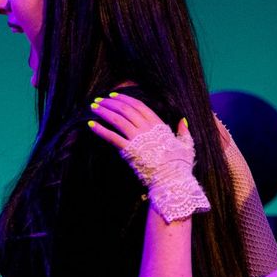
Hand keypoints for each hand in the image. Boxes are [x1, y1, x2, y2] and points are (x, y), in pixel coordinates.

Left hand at [88, 94, 207, 222]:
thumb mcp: (186, 145)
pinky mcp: (129, 150)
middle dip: (111, 102)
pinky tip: (90, 124)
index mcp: (159, 125)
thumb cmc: (180, 165)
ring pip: (117, 119)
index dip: (125, 99)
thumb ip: (183, 131)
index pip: (139, 106)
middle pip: (126, 109)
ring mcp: (138, 139)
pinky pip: (112, 137)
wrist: (172, 180)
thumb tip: (182, 121)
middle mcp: (147, 128)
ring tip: (92, 107)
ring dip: (103, 111)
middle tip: (99, 99)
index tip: (114, 95)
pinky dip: (100, 129)